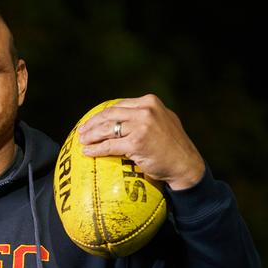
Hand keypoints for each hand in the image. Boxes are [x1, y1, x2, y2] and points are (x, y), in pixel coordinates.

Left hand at [77, 94, 204, 189]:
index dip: (102, 114)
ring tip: (82, 141)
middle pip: (109, 115)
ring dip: (91, 135)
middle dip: (92, 123)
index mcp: (150, 102)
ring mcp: (141, 126)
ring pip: (107, 129)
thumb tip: (122, 115)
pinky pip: (109, 145)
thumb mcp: (163, 121)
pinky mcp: (136, 142)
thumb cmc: (173, 146)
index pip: (118, 106)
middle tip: (82, 131)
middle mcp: (145, 111)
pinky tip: (88, 152)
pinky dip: (96, 149)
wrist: (186, 165)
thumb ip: (146, 115)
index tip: (92, 121)